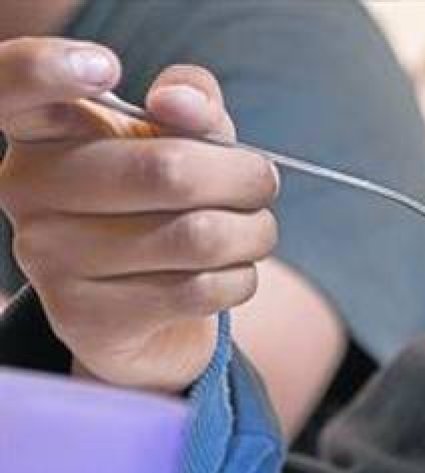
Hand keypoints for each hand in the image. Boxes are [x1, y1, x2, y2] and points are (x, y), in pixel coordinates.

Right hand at [0, 38, 278, 391]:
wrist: (150, 310)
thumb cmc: (166, 202)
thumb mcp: (183, 137)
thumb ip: (190, 99)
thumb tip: (179, 103)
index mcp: (41, 131)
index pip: (13, 83)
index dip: (51, 67)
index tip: (109, 66)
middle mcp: (26, 189)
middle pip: (171, 171)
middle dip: (246, 177)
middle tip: (263, 182)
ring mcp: (48, 258)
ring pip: (197, 237)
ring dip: (254, 233)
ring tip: (254, 231)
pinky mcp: (86, 318)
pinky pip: (198, 290)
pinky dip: (240, 279)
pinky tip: (230, 272)